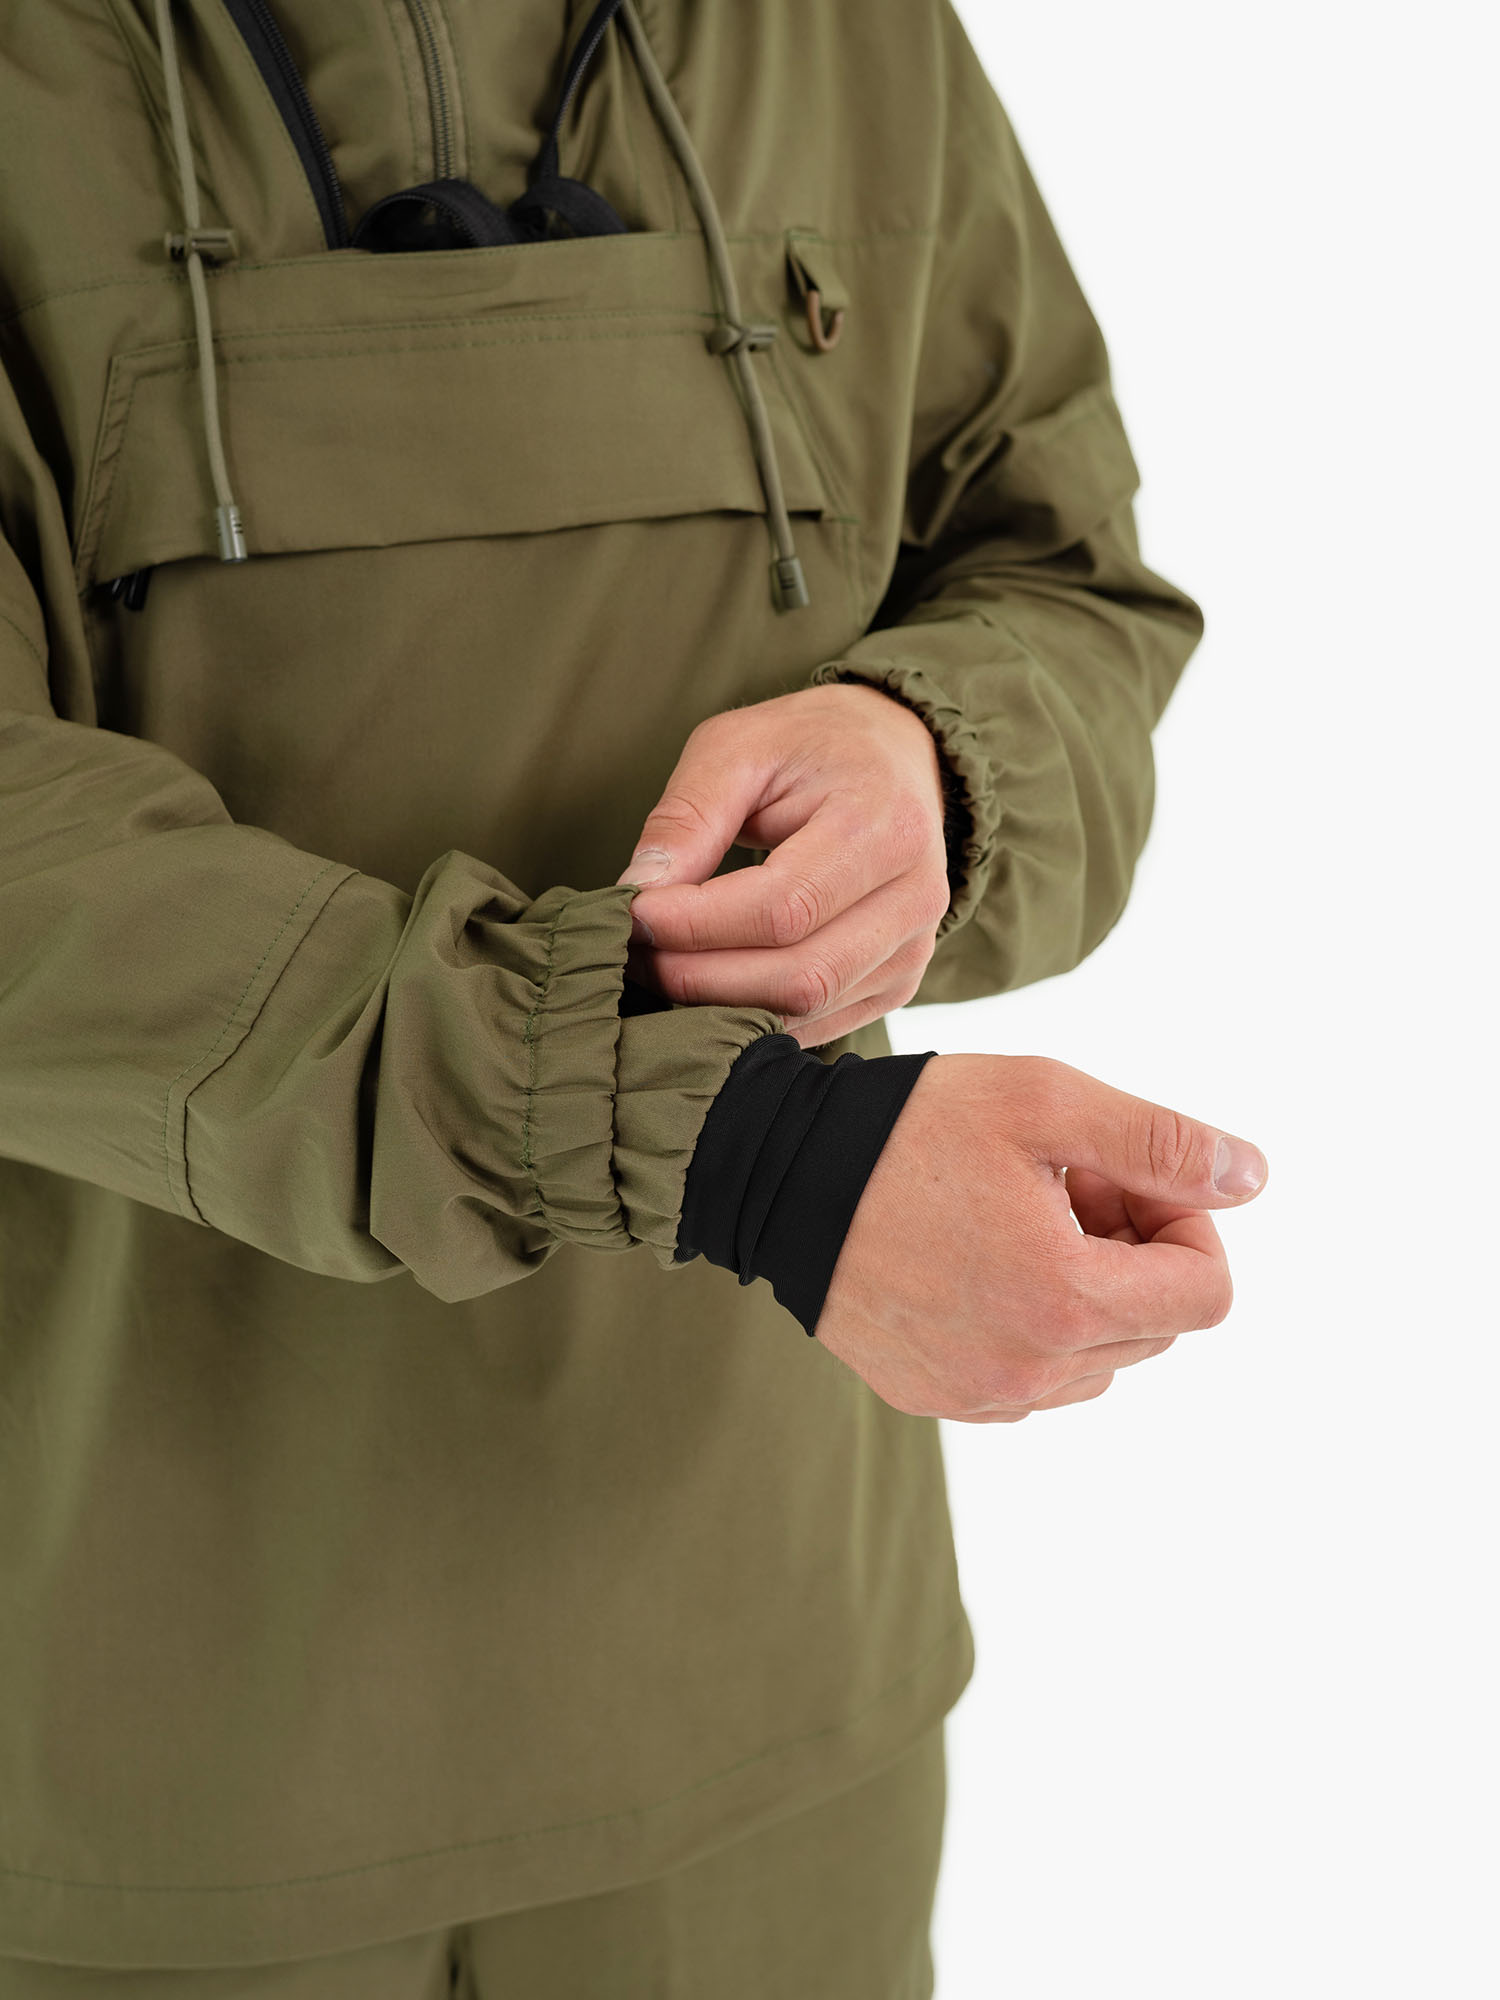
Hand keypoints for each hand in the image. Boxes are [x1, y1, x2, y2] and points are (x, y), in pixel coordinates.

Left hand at [615, 684, 950, 1048]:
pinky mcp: (900, 982)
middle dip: (699, 976)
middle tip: (634, 953)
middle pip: (798, 975)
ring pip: (806, 1010)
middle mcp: (915, 897)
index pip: (782, 907)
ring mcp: (915, 948)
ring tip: (662, 968)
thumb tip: (638, 890)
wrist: (894, 757)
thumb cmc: (812, 747)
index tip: (632, 913)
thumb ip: (688, 816)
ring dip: (719, 1004)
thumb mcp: (740, 746)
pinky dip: (753, 1019)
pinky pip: (819, 1026)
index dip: (696, 924)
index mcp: (885, 825)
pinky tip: (706, 990)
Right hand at [814, 1054, 1267, 1421]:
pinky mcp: (937, 1397)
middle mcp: (1029, 1369)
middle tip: (1063, 1182)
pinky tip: (977, 1258)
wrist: (773, 1176)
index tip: (1122, 1175)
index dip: (1185, 1224)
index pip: (1205, 1293)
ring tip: (1014, 1217)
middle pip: (1154, 1327)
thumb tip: (1251, 1177)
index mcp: (1066, 1299)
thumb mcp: (1044, 1101)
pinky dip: (1032, 1323)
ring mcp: (981, 1393)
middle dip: (1134, 1250)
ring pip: (1098, 1358)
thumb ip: (1160, 1140)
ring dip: (1085, 1289)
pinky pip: (1032, 1378)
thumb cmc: (908, 1129)